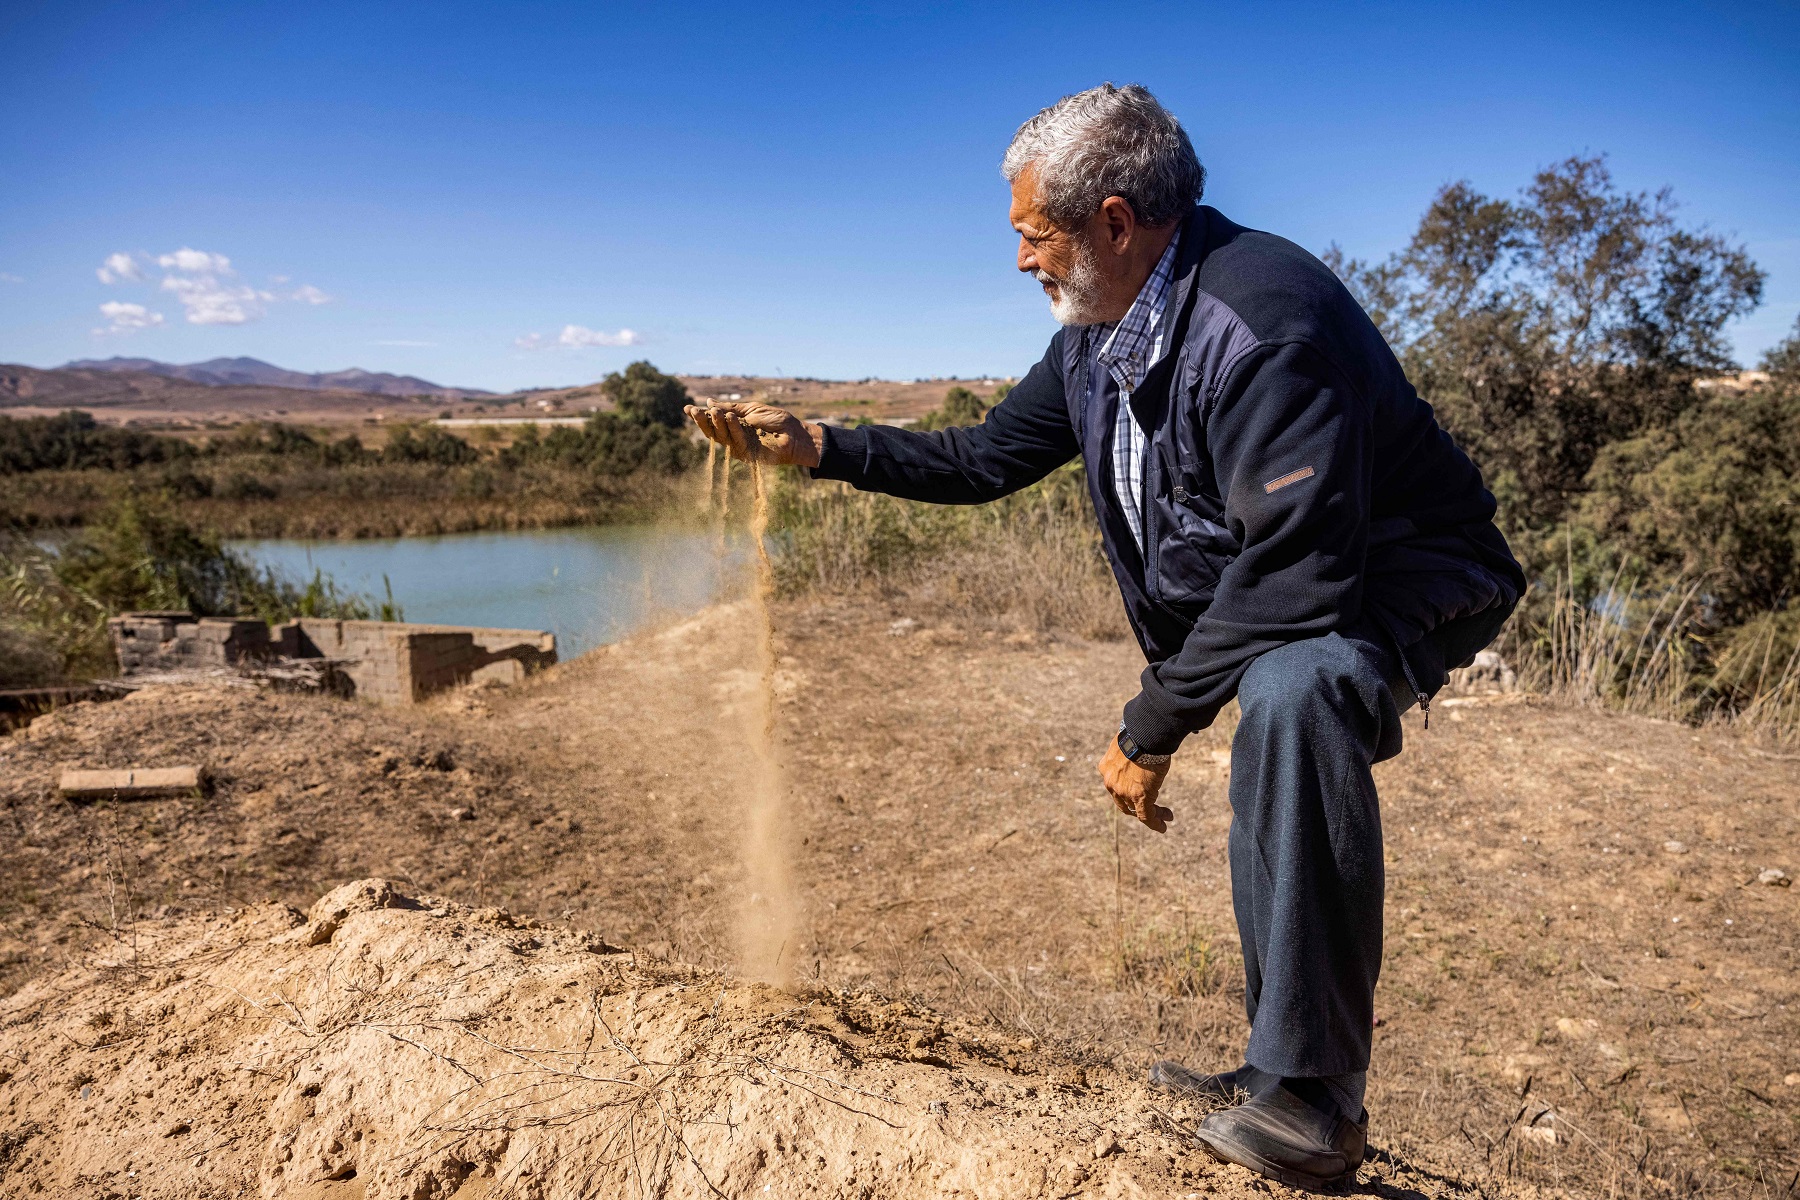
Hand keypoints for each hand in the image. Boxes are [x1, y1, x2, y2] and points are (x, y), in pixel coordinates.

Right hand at [684, 400, 824, 467]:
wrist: (795, 434)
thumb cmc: (778, 420)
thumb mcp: (752, 409)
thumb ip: (731, 408)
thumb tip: (709, 402)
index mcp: (734, 425)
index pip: (713, 421)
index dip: (700, 416)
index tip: (687, 408)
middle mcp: (734, 437)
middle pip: (713, 431)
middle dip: (702, 421)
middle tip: (694, 411)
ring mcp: (740, 447)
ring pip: (721, 437)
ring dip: (716, 423)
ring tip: (714, 412)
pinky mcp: (747, 455)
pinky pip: (736, 441)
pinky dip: (733, 429)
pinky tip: (730, 417)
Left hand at [1098, 737, 1173, 832]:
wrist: (1144, 733)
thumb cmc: (1140, 732)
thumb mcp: (1130, 741)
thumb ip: (1131, 749)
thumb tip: (1142, 742)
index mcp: (1106, 767)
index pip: (1115, 784)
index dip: (1126, 790)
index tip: (1140, 788)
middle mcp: (1111, 781)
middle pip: (1122, 801)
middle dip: (1136, 806)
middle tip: (1151, 807)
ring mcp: (1124, 791)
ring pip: (1136, 810)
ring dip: (1151, 814)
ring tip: (1165, 817)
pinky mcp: (1139, 796)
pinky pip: (1146, 816)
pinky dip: (1155, 823)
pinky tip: (1163, 826)